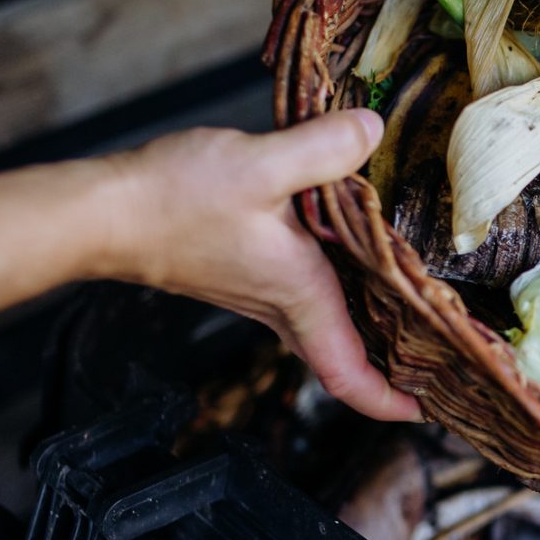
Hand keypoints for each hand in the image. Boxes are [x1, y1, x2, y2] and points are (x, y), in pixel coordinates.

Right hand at [103, 112, 420, 421]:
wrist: (103, 214)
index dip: (391, 401)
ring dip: (365, 327)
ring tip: (409, 308)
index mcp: (301, 293)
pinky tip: (349, 254)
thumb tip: (371, 131)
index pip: (350, 375)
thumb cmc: (173, 201)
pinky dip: (334, 291)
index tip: (428, 408)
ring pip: (324, 326)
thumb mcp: (260, 165)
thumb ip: (323, 149)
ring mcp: (259, 293)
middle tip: (436, 358)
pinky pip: (302, 297)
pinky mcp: (242, 272)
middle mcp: (282, 304)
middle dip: (391, 365)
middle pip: (345, 356)